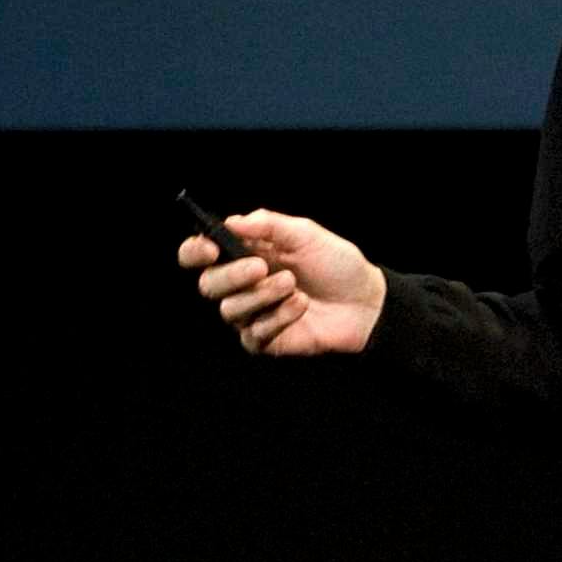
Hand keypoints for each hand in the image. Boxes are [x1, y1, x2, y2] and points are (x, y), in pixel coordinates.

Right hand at [177, 209, 386, 355]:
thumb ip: (269, 225)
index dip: (195, 251)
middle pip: (208, 284)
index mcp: (245, 254)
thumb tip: (232, 221)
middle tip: (260, 267)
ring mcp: (252, 314)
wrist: (366, 301)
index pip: (200, 255)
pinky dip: (279, 317)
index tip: (210, 248)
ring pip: (230, 310)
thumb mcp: (307, 234)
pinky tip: (301, 306)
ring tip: (293, 285)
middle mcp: (242, 285)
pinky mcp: (265, 340)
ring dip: (262, 295)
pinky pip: (254, 333)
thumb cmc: (337, 264)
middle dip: (231, 275)